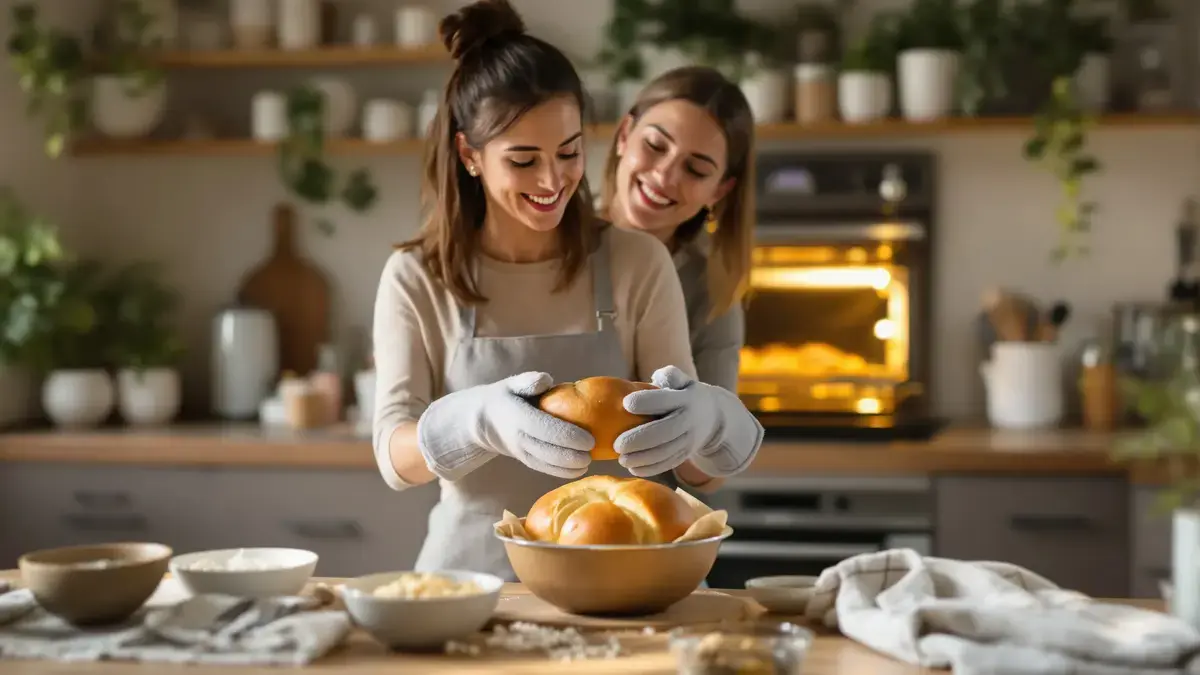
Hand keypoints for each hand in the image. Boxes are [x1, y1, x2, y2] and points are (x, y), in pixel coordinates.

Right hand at [417, 372, 594, 479]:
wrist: (483, 421)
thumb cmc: (506, 397)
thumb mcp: (512, 384)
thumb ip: (529, 381)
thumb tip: (547, 380)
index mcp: (519, 417)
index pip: (546, 429)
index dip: (569, 436)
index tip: (589, 438)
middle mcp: (519, 438)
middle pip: (549, 451)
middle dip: (573, 455)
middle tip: (594, 451)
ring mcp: (521, 452)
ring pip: (547, 464)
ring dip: (569, 467)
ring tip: (589, 462)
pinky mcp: (525, 461)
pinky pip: (544, 470)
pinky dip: (562, 473)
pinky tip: (579, 470)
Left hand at [613, 366, 763, 477]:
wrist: (712, 417)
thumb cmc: (685, 394)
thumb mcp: (683, 380)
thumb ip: (670, 375)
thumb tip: (657, 376)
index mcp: (685, 399)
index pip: (665, 400)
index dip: (645, 401)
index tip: (625, 403)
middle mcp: (688, 421)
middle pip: (663, 432)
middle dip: (638, 440)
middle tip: (616, 444)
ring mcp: (688, 440)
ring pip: (664, 453)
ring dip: (641, 458)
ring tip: (620, 459)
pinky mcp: (685, 454)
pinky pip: (668, 464)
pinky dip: (650, 468)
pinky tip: (632, 468)